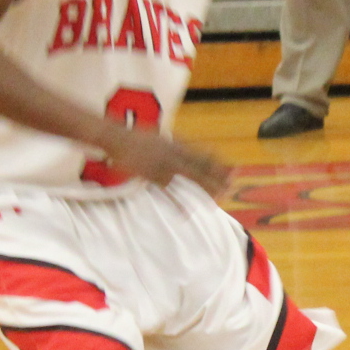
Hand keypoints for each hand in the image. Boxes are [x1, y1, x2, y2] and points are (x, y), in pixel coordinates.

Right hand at [95, 125, 231, 196]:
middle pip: (201, 167)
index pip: (203, 154)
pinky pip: (167, 193)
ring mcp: (164, 165)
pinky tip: (186, 214)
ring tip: (218, 200)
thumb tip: (183, 148)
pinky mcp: (151, 176)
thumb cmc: (135, 138)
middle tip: (232, 187)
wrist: (116, 137)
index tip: (233, 169)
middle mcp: (174, 154)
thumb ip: (172, 144)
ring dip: (204, 190)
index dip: (219, 163)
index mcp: (177, 143)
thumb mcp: (159, 136)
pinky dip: (177, 204)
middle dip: (218, 177)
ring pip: (189, 180)